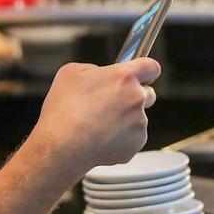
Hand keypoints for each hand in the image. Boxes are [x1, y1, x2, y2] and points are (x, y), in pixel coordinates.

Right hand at [28, 58, 160, 176]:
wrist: (62, 146)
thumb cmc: (63, 109)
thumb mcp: (71, 73)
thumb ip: (94, 69)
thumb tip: (101, 76)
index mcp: (124, 77)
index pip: (151, 67)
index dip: (146, 70)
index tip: (141, 75)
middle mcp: (136, 98)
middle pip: (148, 93)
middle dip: (134, 96)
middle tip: (112, 103)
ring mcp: (139, 123)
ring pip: (139, 118)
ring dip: (125, 119)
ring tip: (98, 125)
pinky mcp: (137, 143)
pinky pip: (133, 138)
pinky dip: (121, 138)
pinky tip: (101, 138)